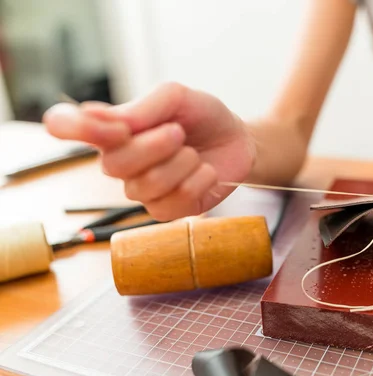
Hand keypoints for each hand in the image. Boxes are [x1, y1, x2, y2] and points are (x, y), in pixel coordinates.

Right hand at [43, 83, 254, 220]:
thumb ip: (145, 107)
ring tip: (193, 152)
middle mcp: (120, 162)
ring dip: (180, 163)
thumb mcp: (177, 97)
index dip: (75, 128)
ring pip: (145, 185)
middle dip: (154, 146)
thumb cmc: (202, 117)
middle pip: (113, 165)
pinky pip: (174, 201)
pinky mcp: (167, 209)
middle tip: (179, 132)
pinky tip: (204, 171)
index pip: (64, 125)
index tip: (116, 128)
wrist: (237, 140)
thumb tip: (113, 124)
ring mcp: (142, 189)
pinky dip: (198, 180)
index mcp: (112, 128)